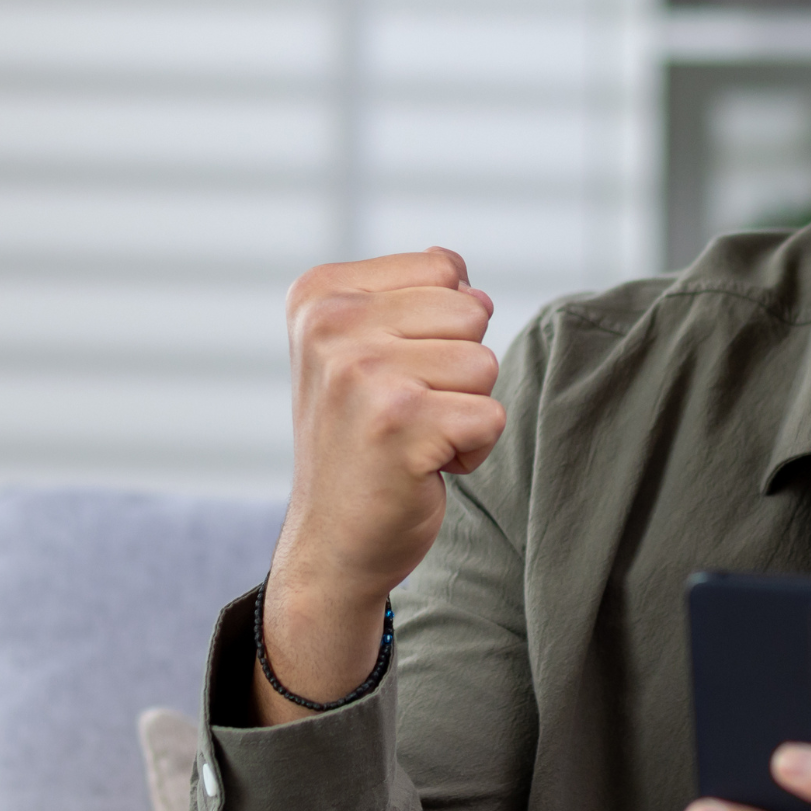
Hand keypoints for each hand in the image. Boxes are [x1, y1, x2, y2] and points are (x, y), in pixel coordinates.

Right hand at [259, 249, 504, 721]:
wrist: (330, 543)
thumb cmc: (360, 442)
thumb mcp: (362, 349)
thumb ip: (413, 297)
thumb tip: (471, 280)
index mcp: (319, 294)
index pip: (444, 267)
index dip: (441, 326)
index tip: (391, 372)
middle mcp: (331, 325)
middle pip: (471, 311)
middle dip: (459, 369)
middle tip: (406, 412)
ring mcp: (362, 373)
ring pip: (484, 364)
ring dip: (465, 411)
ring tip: (413, 439)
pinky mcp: (400, 423)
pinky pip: (491, 417)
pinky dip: (472, 451)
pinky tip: (423, 467)